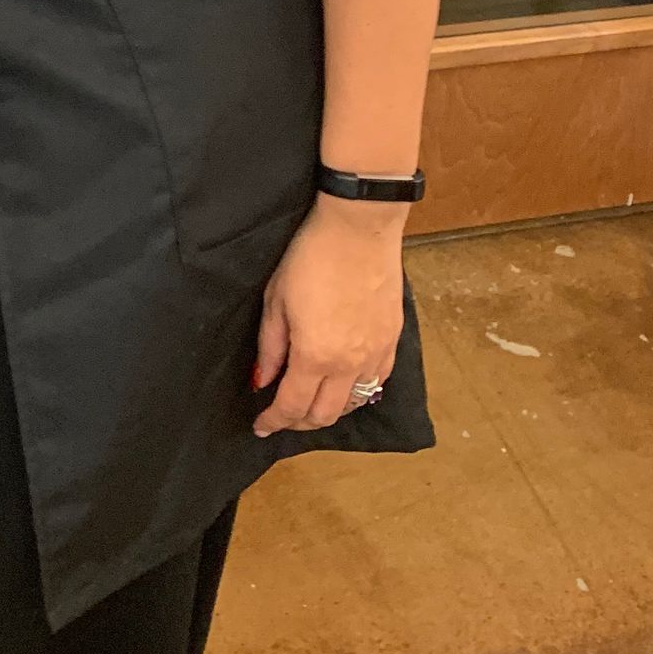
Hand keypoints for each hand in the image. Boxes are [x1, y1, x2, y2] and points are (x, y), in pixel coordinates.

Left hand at [252, 198, 403, 436]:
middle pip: (325, 414)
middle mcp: (349, 364)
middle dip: (299, 422)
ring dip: (329, 410)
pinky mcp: (392, 340)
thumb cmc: (310, 257)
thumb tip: (263, 381)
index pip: (292, 406)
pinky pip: (377, 382)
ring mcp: (375, 354)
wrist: (359, 228)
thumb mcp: (276, 299)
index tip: (260, 426)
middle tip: (282, 415)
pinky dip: (357, 392)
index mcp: (315, 355)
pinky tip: (344, 385)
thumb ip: (270, 347)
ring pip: (353, 403)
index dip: (273, 421)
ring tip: (311, 402)